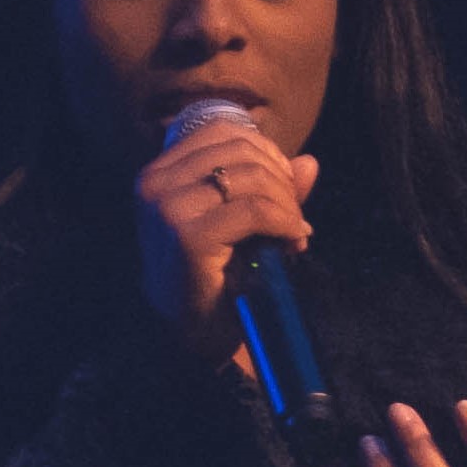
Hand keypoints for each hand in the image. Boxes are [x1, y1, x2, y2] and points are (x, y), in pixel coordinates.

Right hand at [135, 122, 317, 365]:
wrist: (193, 334)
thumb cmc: (215, 275)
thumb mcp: (242, 222)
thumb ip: (271, 189)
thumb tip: (310, 162)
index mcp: (159, 172)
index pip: (221, 131)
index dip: (264, 150)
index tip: (285, 185)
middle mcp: (156, 183)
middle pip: (240, 150)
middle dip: (281, 180)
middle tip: (295, 215)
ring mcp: (168, 209)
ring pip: (251, 178)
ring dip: (286, 204)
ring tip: (294, 231)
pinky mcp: (188, 237)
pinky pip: (254, 211)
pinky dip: (284, 222)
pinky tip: (293, 240)